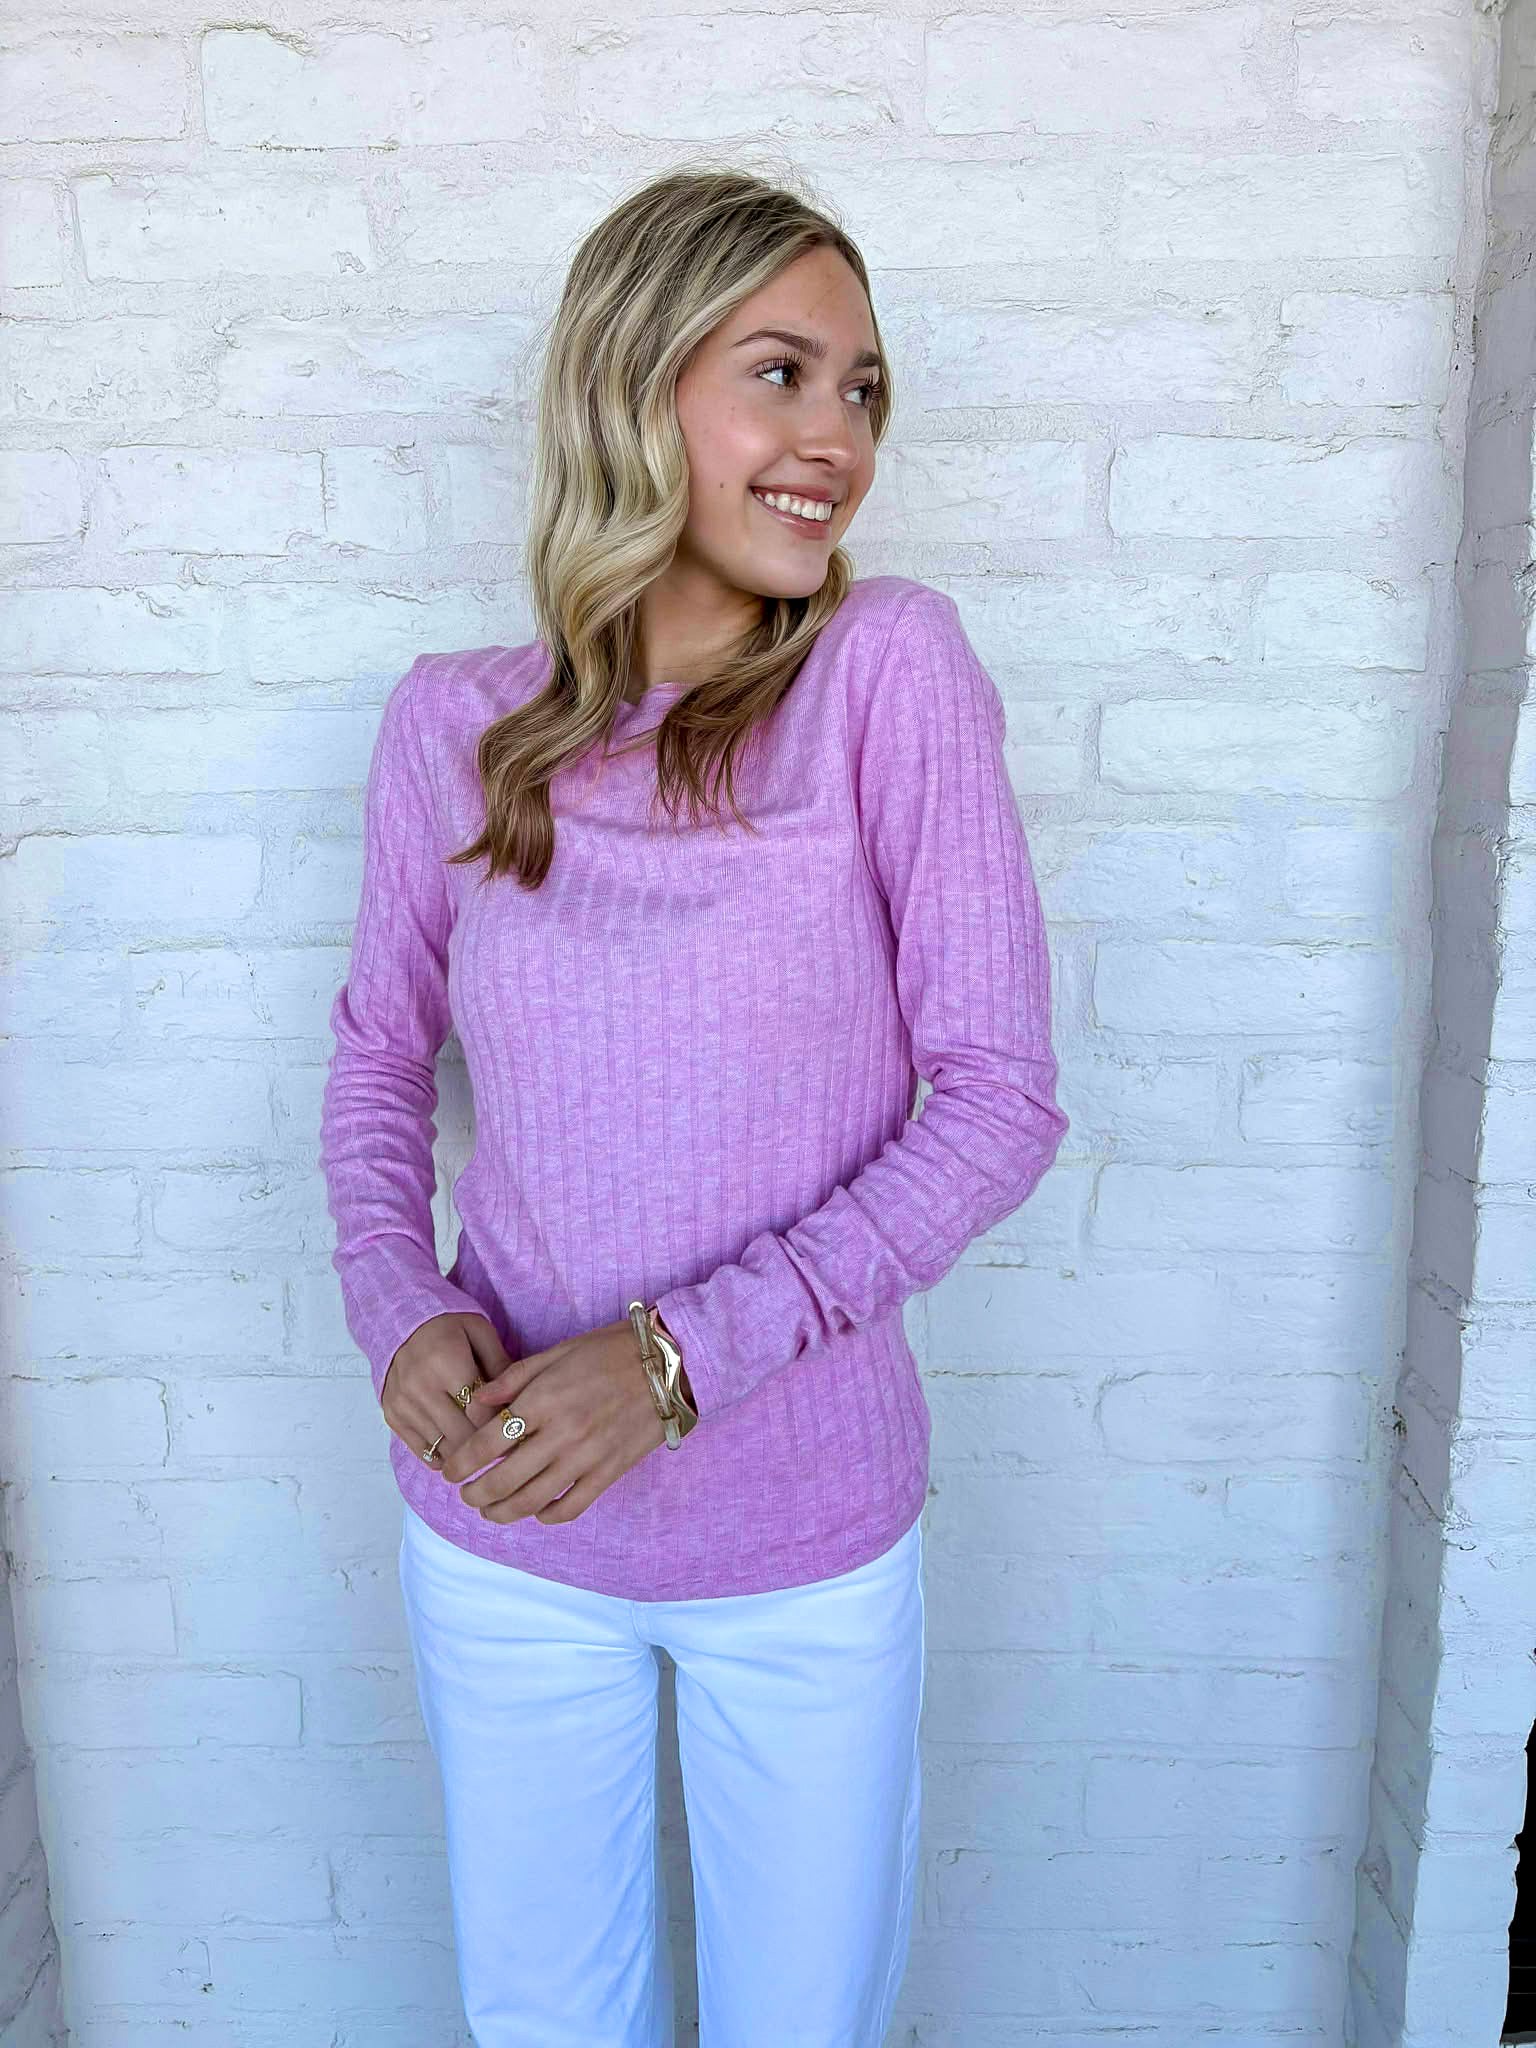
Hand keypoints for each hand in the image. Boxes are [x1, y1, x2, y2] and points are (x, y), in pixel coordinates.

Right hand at [380, 1312, 510, 1469]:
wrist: (401, 1325)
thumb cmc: (449, 1328)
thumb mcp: (480, 1332)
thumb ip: (501, 1365)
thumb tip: (519, 1401)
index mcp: (446, 1362)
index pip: (481, 1412)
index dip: (502, 1424)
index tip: (516, 1429)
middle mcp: (421, 1386)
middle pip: (463, 1436)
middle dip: (487, 1444)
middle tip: (504, 1444)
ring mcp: (403, 1404)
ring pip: (444, 1448)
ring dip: (467, 1454)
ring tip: (484, 1448)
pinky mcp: (393, 1416)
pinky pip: (424, 1452)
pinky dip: (445, 1456)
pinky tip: (459, 1448)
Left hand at [436, 1318, 671, 1525]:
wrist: (666, 1364)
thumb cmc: (609, 1350)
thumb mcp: (557, 1352)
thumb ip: (513, 1379)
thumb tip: (477, 1402)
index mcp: (543, 1400)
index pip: (488, 1443)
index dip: (461, 1463)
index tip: (450, 1472)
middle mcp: (561, 1433)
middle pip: (504, 1480)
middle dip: (476, 1494)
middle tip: (466, 1495)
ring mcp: (587, 1456)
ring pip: (533, 1500)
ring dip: (503, 1511)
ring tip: (490, 1510)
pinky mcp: (609, 1471)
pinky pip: (572, 1506)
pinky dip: (548, 1516)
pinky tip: (537, 1512)